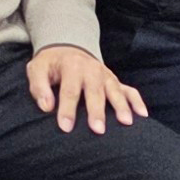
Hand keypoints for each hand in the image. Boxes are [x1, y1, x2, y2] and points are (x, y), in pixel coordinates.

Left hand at [24, 43, 146, 134]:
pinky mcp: (114, 80)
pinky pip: (129, 90)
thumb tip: (46, 107)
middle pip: (95, 91)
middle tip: (98, 130)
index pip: (70, 90)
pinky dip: (136, 101)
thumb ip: (38, 86)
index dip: (67, 109)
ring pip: (115, 90)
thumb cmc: (50, 65)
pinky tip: (142, 115)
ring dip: (121, 106)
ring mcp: (106, 75)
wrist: (66, 49)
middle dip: (97, 111)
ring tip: (126, 123)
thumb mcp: (36, 69)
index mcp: (71, 65)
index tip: (65, 127)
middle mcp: (92, 69)